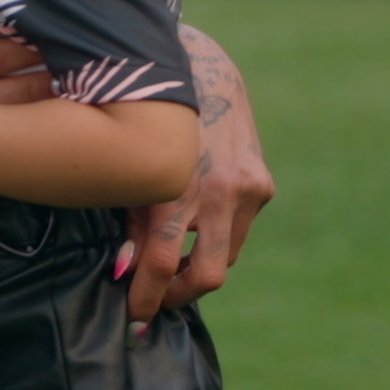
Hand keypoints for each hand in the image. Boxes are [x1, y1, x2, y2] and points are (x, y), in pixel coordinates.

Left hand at [121, 23, 274, 323]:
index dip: (145, 299)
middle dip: (178, 296)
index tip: (134, 318)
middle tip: (156, 301)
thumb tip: (127, 273)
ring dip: (196, 267)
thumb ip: (131, 223)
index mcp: (176, 186)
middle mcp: (218, 191)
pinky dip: (215, 236)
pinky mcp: (263, 185)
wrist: (203, 71)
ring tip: (170, 265)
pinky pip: (238, 230)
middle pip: (206, 276)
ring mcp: (247, 189)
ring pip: (225, 257)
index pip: (160, 265)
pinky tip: (195, 226)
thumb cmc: (149, 119)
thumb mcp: (131, 168)